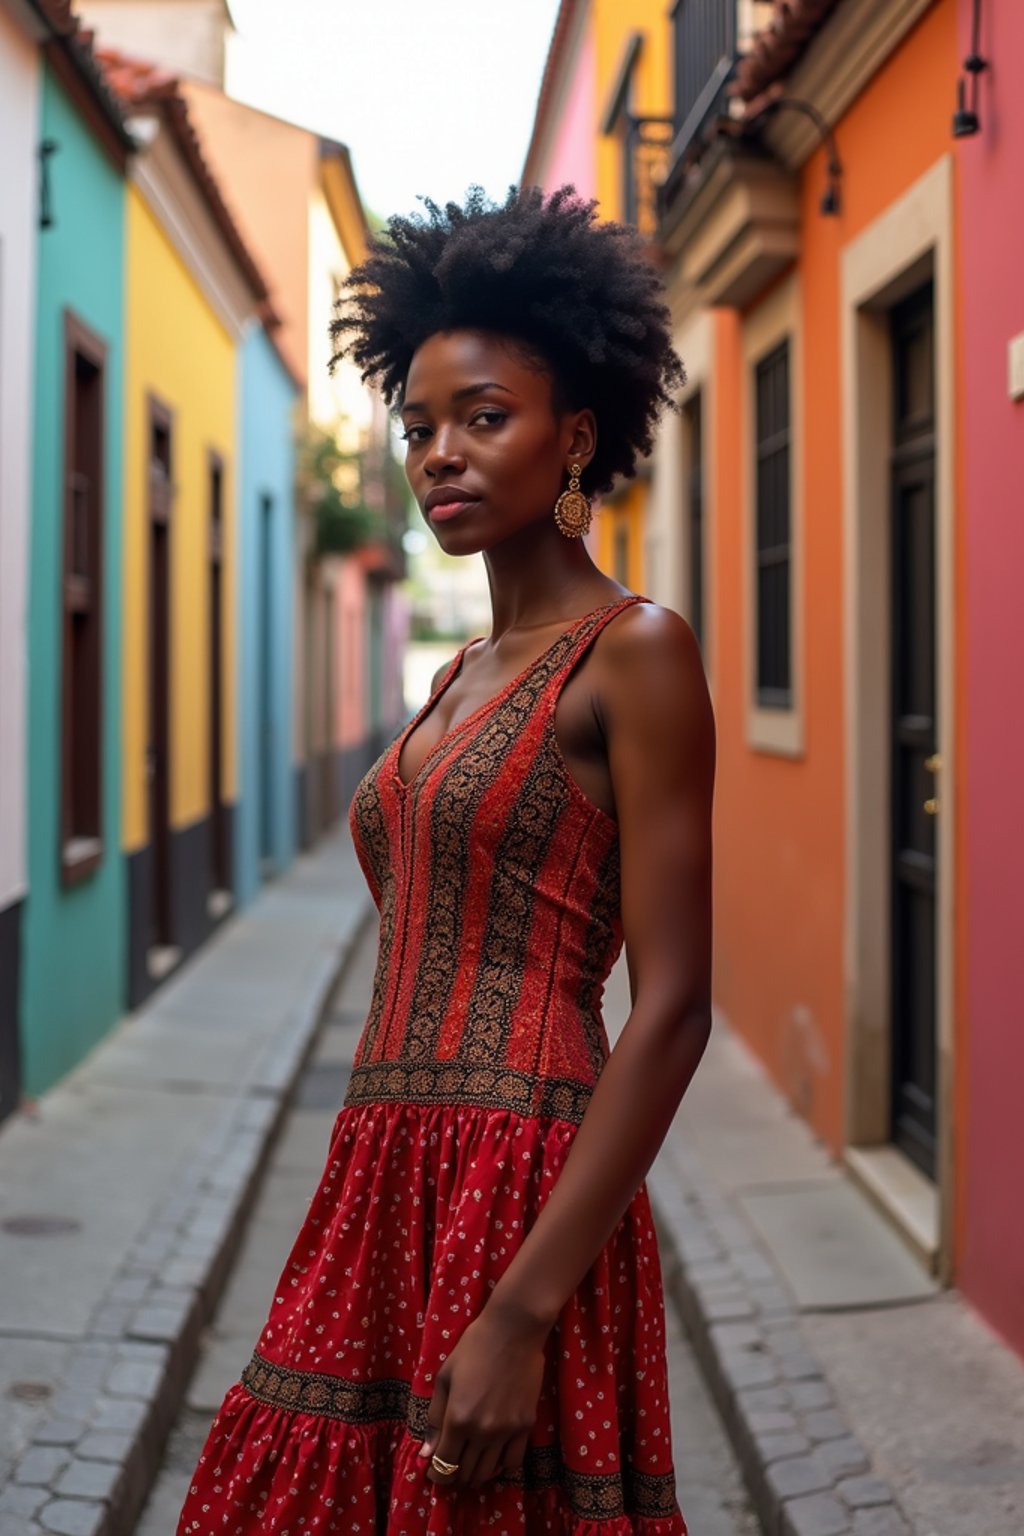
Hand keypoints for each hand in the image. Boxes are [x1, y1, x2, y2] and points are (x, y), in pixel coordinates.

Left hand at [419, 1304, 547, 1489]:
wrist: (513, 1330)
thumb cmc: (473, 1348)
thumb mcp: (444, 1378)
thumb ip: (434, 1418)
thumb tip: (427, 1454)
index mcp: (457, 1419)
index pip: (444, 1465)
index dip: (436, 1475)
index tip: (434, 1472)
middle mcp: (482, 1431)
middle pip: (466, 1473)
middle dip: (454, 1475)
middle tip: (452, 1465)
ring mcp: (506, 1431)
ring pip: (489, 1472)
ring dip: (476, 1474)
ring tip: (471, 1463)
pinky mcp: (526, 1426)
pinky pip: (514, 1462)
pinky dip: (501, 1467)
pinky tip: (494, 1458)